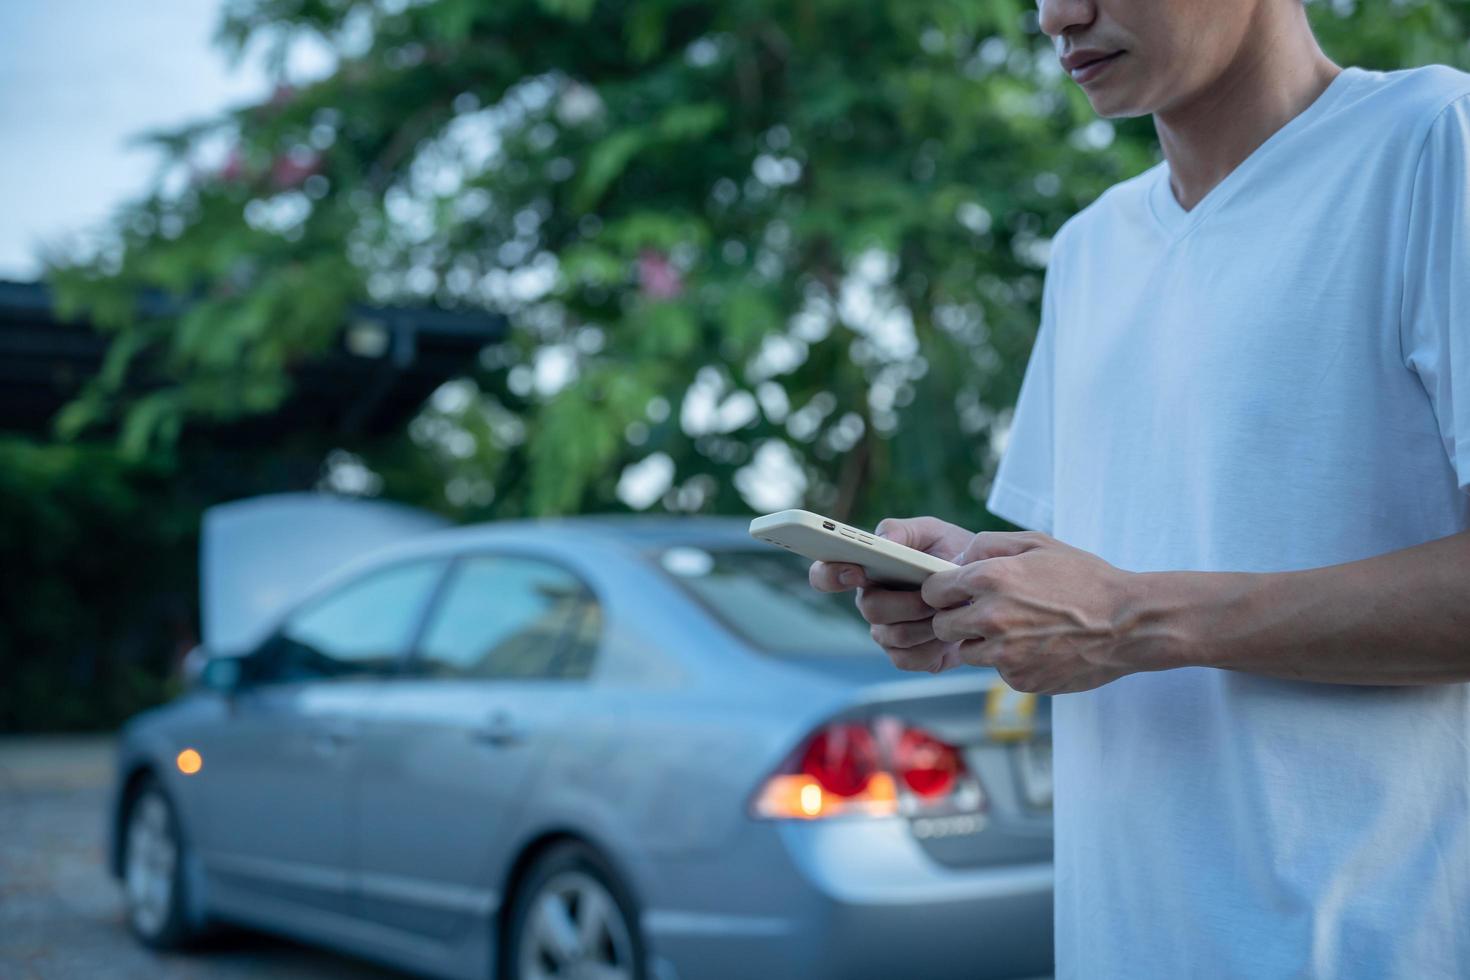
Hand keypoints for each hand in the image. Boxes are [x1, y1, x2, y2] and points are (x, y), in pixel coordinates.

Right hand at [809, 516, 975, 673]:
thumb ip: (902, 531)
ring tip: (952, 610)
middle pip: (870, 609)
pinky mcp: (905, 656)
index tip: (855, 570)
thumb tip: (880, 540)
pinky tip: (952, 634)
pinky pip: (908, 659)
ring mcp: (886, 632)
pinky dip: (933, 647)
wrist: (987, 591)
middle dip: (905, 602)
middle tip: (934, 595)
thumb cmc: (953, 555)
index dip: (830, 574)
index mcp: (866, 570)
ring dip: (927, 623)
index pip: (825, 574)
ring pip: (892, 636)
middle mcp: (871, 603)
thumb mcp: (933, 532)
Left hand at [921, 531, 1142, 693]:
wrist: (1128, 624)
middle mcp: (990, 618)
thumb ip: (989, 545)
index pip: (932, 591)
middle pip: (942, 626)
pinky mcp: (1019, 680)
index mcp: (990, 578)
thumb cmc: (1084, 579)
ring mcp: (1004, 654)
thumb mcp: (1038, 543)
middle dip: (956, 619)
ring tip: (1019, 629)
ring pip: (968, 652)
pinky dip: (1011, 661)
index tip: (954, 593)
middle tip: (984, 613)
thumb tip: (958, 560)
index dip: (942, 591)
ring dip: (982, 643)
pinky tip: (1039, 647)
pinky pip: (998, 671)